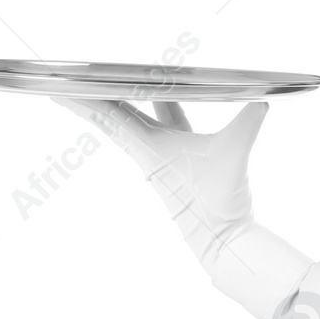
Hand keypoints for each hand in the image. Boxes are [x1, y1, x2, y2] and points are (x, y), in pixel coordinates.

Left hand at [51, 96, 268, 273]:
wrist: (220, 237)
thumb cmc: (216, 202)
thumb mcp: (233, 155)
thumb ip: (247, 124)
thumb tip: (262, 102)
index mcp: (149, 146)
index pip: (109, 116)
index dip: (83, 100)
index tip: (58, 87)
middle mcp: (147, 150)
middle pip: (110, 117)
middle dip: (88, 98)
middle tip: (63, 81)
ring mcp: (159, 155)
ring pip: (130, 121)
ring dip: (115, 102)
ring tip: (100, 84)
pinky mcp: (177, 158)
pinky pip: (156, 124)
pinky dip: (150, 108)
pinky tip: (157, 96)